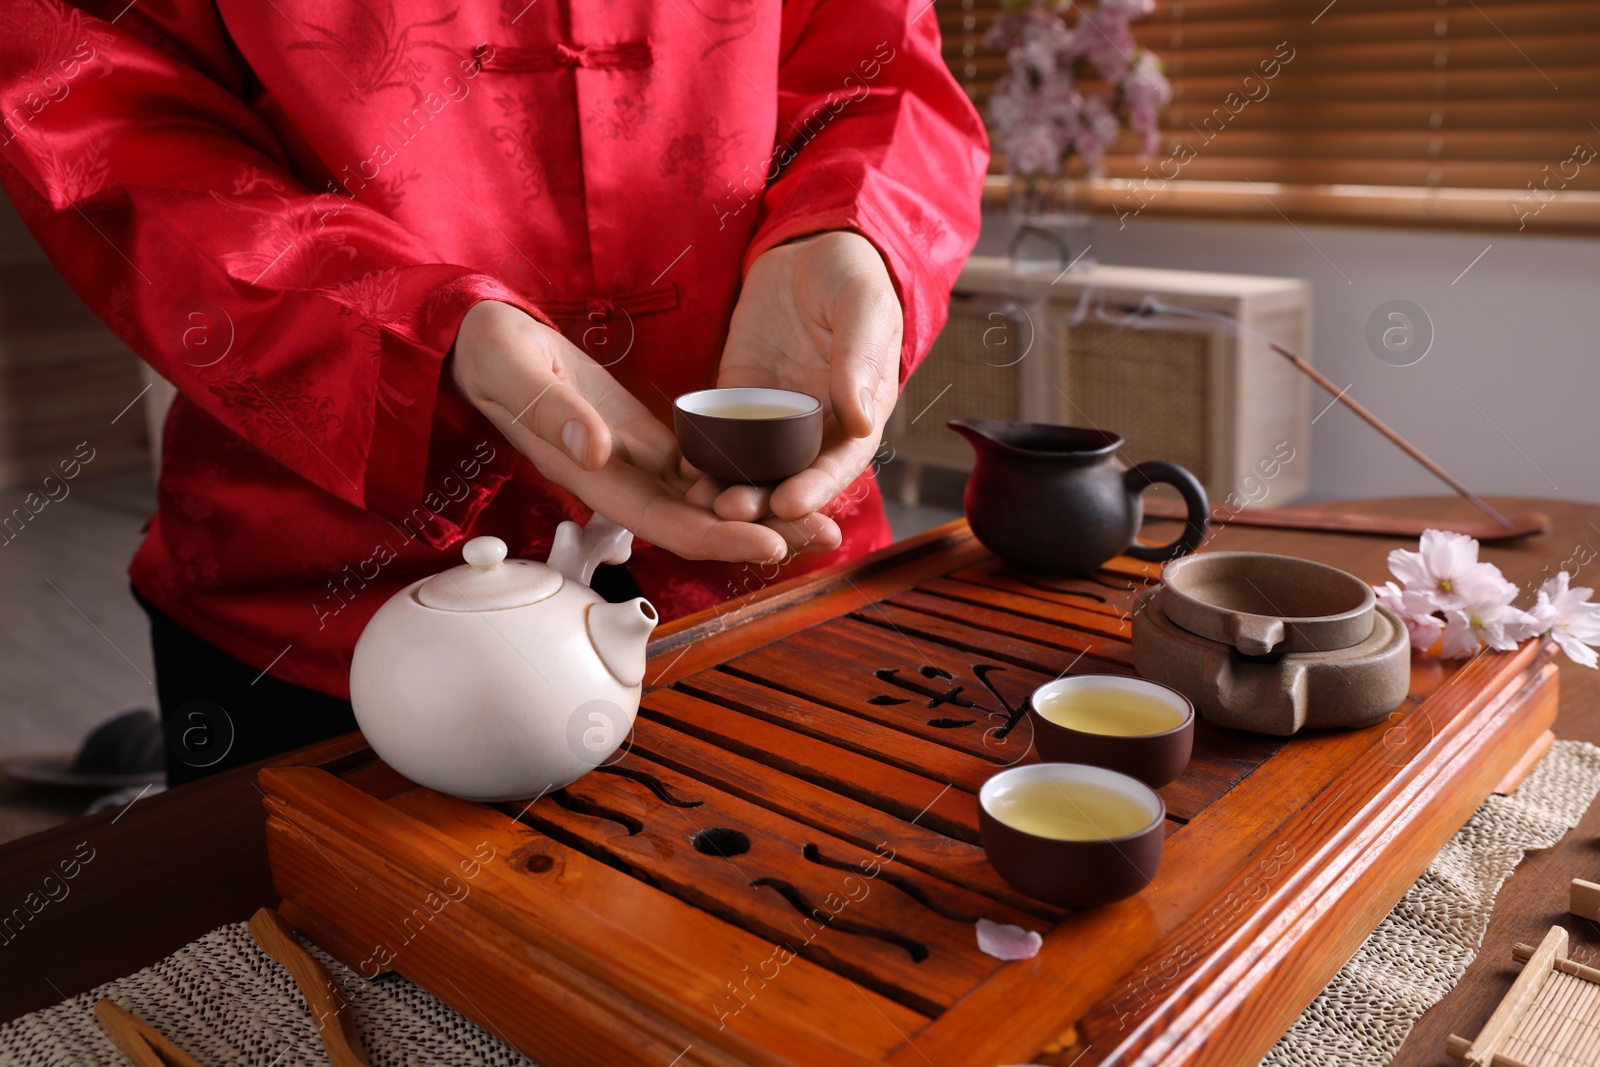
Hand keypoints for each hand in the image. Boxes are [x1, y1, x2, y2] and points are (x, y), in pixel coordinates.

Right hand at [452, 301, 807, 562]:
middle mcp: (623, 477)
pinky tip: (787, 471)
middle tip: (826, 533)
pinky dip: (744, 475)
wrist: (483, 340)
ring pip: (710, 499)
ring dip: (764, 508)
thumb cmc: (490, 354)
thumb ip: (551, 413)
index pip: (665, 521)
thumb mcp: (515, 372)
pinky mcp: (650, 437)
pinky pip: (705, 467)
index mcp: (593, 474)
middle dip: (764, 532)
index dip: (717, 536)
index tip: (768, 541)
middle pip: (702, 521)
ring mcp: (639, 460)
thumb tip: (597, 448)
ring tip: (825, 511)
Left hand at [693, 230, 901, 546]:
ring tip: (700, 502)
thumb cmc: (853, 278)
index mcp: (858, 415)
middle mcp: (816, 426)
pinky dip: (704, 453)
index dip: (815, 489)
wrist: (811, 249)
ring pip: (753, 464)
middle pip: (791, 477)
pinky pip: (721, 432)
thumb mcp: (863, 310)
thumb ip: (859, 361)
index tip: (788, 504)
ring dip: (729, 486)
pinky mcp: (738, 396)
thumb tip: (860, 419)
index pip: (839, 464)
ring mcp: (774, 415)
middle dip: (763, 500)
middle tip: (731, 510)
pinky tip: (682, 467)